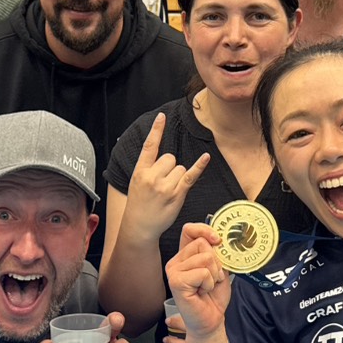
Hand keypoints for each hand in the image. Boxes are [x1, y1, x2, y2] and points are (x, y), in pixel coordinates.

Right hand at [123, 113, 209, 242]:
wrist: (139, 225)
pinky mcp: (177, 194)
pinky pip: (190, 175)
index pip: (149, 146)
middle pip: (170, 158)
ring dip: (177, 177)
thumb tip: (166, 157)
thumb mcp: (137, 182)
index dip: (156, 130)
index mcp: (140, 171)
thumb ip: (148, 168)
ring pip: (180, 168)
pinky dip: (199, 166)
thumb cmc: (140, 203)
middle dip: (169, 168)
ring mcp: (165, 186)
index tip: (162, 116)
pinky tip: (206, 157)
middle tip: (162, 184)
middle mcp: (152, 177)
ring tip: (167, 192)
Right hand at [166, 223, 232, 337]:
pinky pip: (203, 272)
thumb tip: (218, 239)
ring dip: (214, 275)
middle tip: (212, 279)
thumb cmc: (213, 297)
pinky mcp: (176, 281)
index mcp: (185, 256)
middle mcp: (176, 262)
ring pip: (205, 258)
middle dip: (216, 262)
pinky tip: (202, 292)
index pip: (189, 230)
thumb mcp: (220, 269)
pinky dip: (209, 283)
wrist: (211, 320)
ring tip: (207, 286)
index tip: (217, 240)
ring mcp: (174, 271)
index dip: (204, 230)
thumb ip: (217, 253)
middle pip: (202, 243)